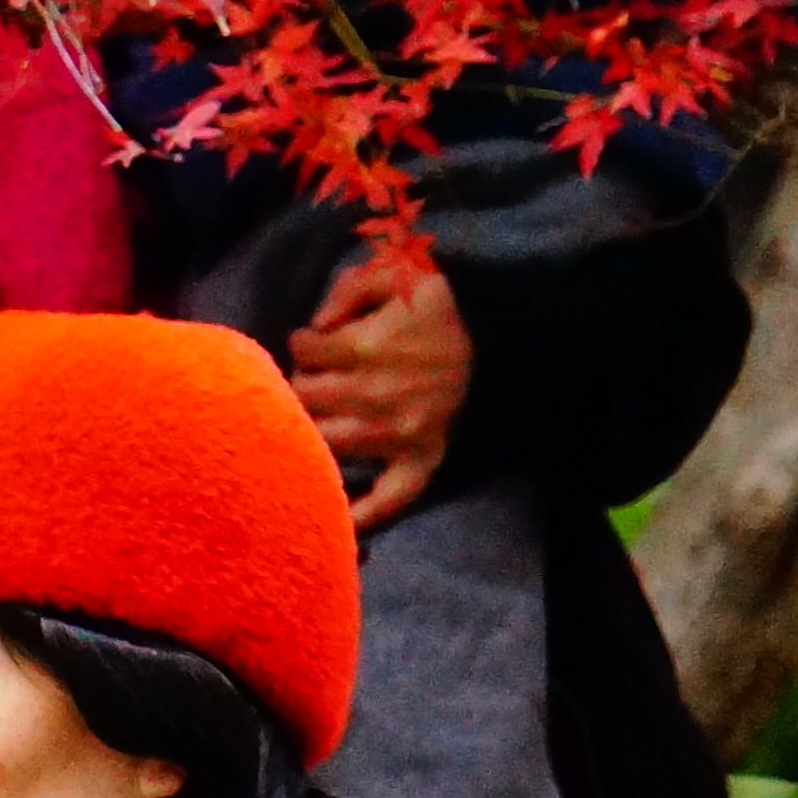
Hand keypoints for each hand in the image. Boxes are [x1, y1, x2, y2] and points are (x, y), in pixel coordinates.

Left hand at [288, 239, 469, 530]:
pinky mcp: (421, 459)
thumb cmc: (434, 304)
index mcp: (365, 348)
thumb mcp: (390, 275)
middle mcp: (375, 396)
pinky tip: (338, 522)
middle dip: (299, 384)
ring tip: (309, 424)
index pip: (302, 351)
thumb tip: (315, 323)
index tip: (310, 341)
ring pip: (327, 443)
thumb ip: (345, 291)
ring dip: (311, 432)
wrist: (498, 335)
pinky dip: (365, 513)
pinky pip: (391, 496)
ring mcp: (397, 434)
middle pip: (304, 398)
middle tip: (312, 380)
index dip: (302, 342)